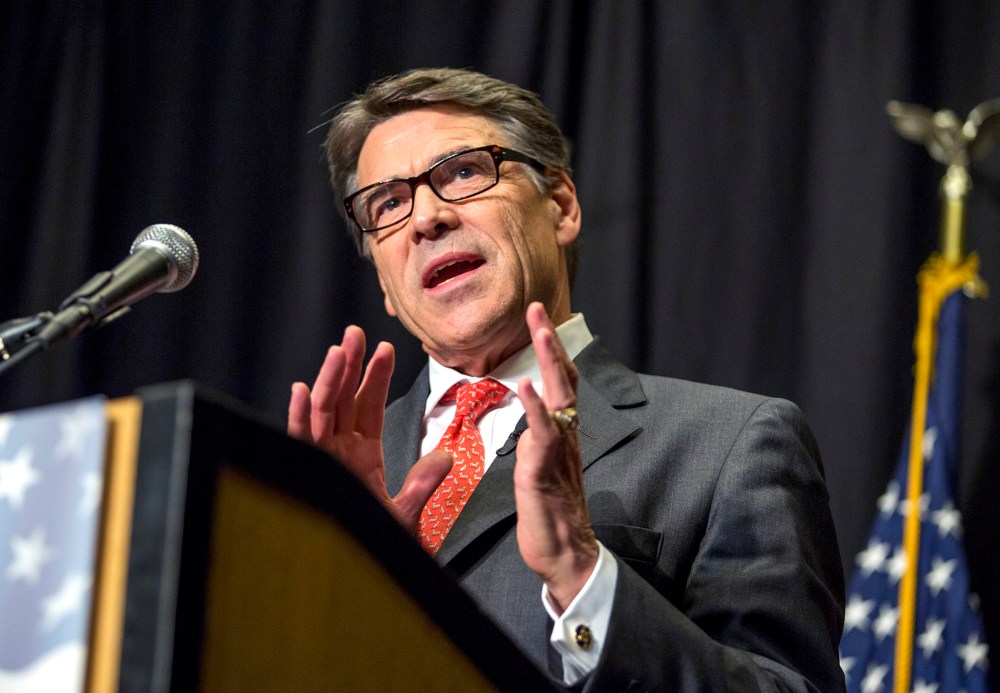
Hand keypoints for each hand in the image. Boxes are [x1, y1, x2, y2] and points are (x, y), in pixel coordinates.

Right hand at [287, 326, 451, 529]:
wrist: (357, 581)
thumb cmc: (378, 549)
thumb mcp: (406, 513)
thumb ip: (424, 483)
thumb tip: (448, 454)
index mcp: (361, 457)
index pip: (369, 408)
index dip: (376, 378)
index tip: (386, 349)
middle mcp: (338, 454)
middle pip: (342, 401)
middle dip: (349, 366)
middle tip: (356, 332)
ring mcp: (322, 463)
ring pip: (322, 413)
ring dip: (329, 380)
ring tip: (339, 349)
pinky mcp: (309, 476)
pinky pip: (300, 443)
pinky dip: (299, 417)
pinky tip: (300, 389)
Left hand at [515, 303, 598, 611]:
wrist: (564, 554)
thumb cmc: (551, 513)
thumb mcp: (539, 466)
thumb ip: (538, 439)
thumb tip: (532, 417)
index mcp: (561, 433)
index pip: (559, 382)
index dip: (550, 350)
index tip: (539, 319)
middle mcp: (565, 435)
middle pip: (562, 379)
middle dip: (548, 341)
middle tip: (537, 308)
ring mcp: (558, 451)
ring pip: (558, 398)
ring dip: (548, 362)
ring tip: (539, 330)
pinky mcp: (544, 471)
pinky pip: (543, 436)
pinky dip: (536, 410)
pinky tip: (527, 387)